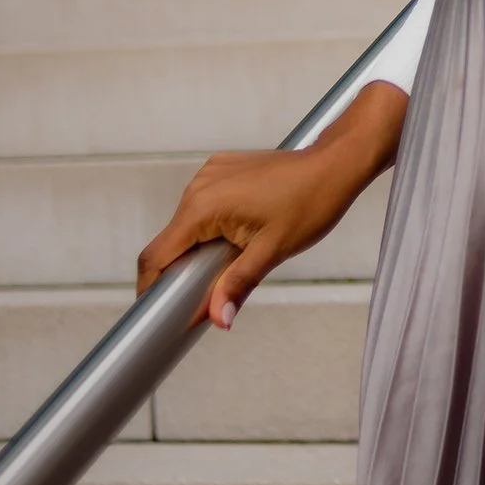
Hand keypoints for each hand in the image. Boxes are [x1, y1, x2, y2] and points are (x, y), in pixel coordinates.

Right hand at [135, 83, 407, 327]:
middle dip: (180, 271)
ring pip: (187, 224)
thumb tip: (219, 319)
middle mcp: (198, 186)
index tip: (154, 312)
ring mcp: (208, 174)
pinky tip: (236, 237)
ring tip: (226, 266)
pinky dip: (211, 226)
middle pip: (171, 241)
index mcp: (202, 207)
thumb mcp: (272, 252)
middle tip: (198, 299)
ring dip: (198, 248)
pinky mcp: (220, 169)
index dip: (150, 287)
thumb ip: (237, 285)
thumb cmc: (310, 203)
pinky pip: (203, 206)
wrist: (333, 165)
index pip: (157, 254)